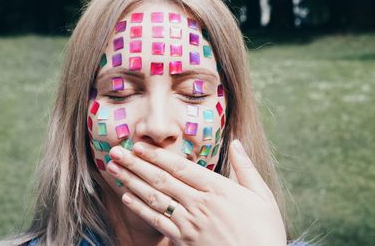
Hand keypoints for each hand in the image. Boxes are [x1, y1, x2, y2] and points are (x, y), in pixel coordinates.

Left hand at [107, 140, 286, 245]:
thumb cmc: (264, 230)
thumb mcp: (262, 196)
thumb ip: (245, 167)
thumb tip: (236, 142)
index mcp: (218, 189)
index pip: (180, 167)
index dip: (157, 156)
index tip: (139, 145)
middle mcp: (199, 204)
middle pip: (162, 180)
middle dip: (136, 164)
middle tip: (116, 152)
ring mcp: (189, 223)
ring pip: (155, 198)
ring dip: (132, 182)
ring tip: (115, 169)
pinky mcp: (184, 241)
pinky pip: (157, 222)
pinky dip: (140, 209)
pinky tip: (127, 197)